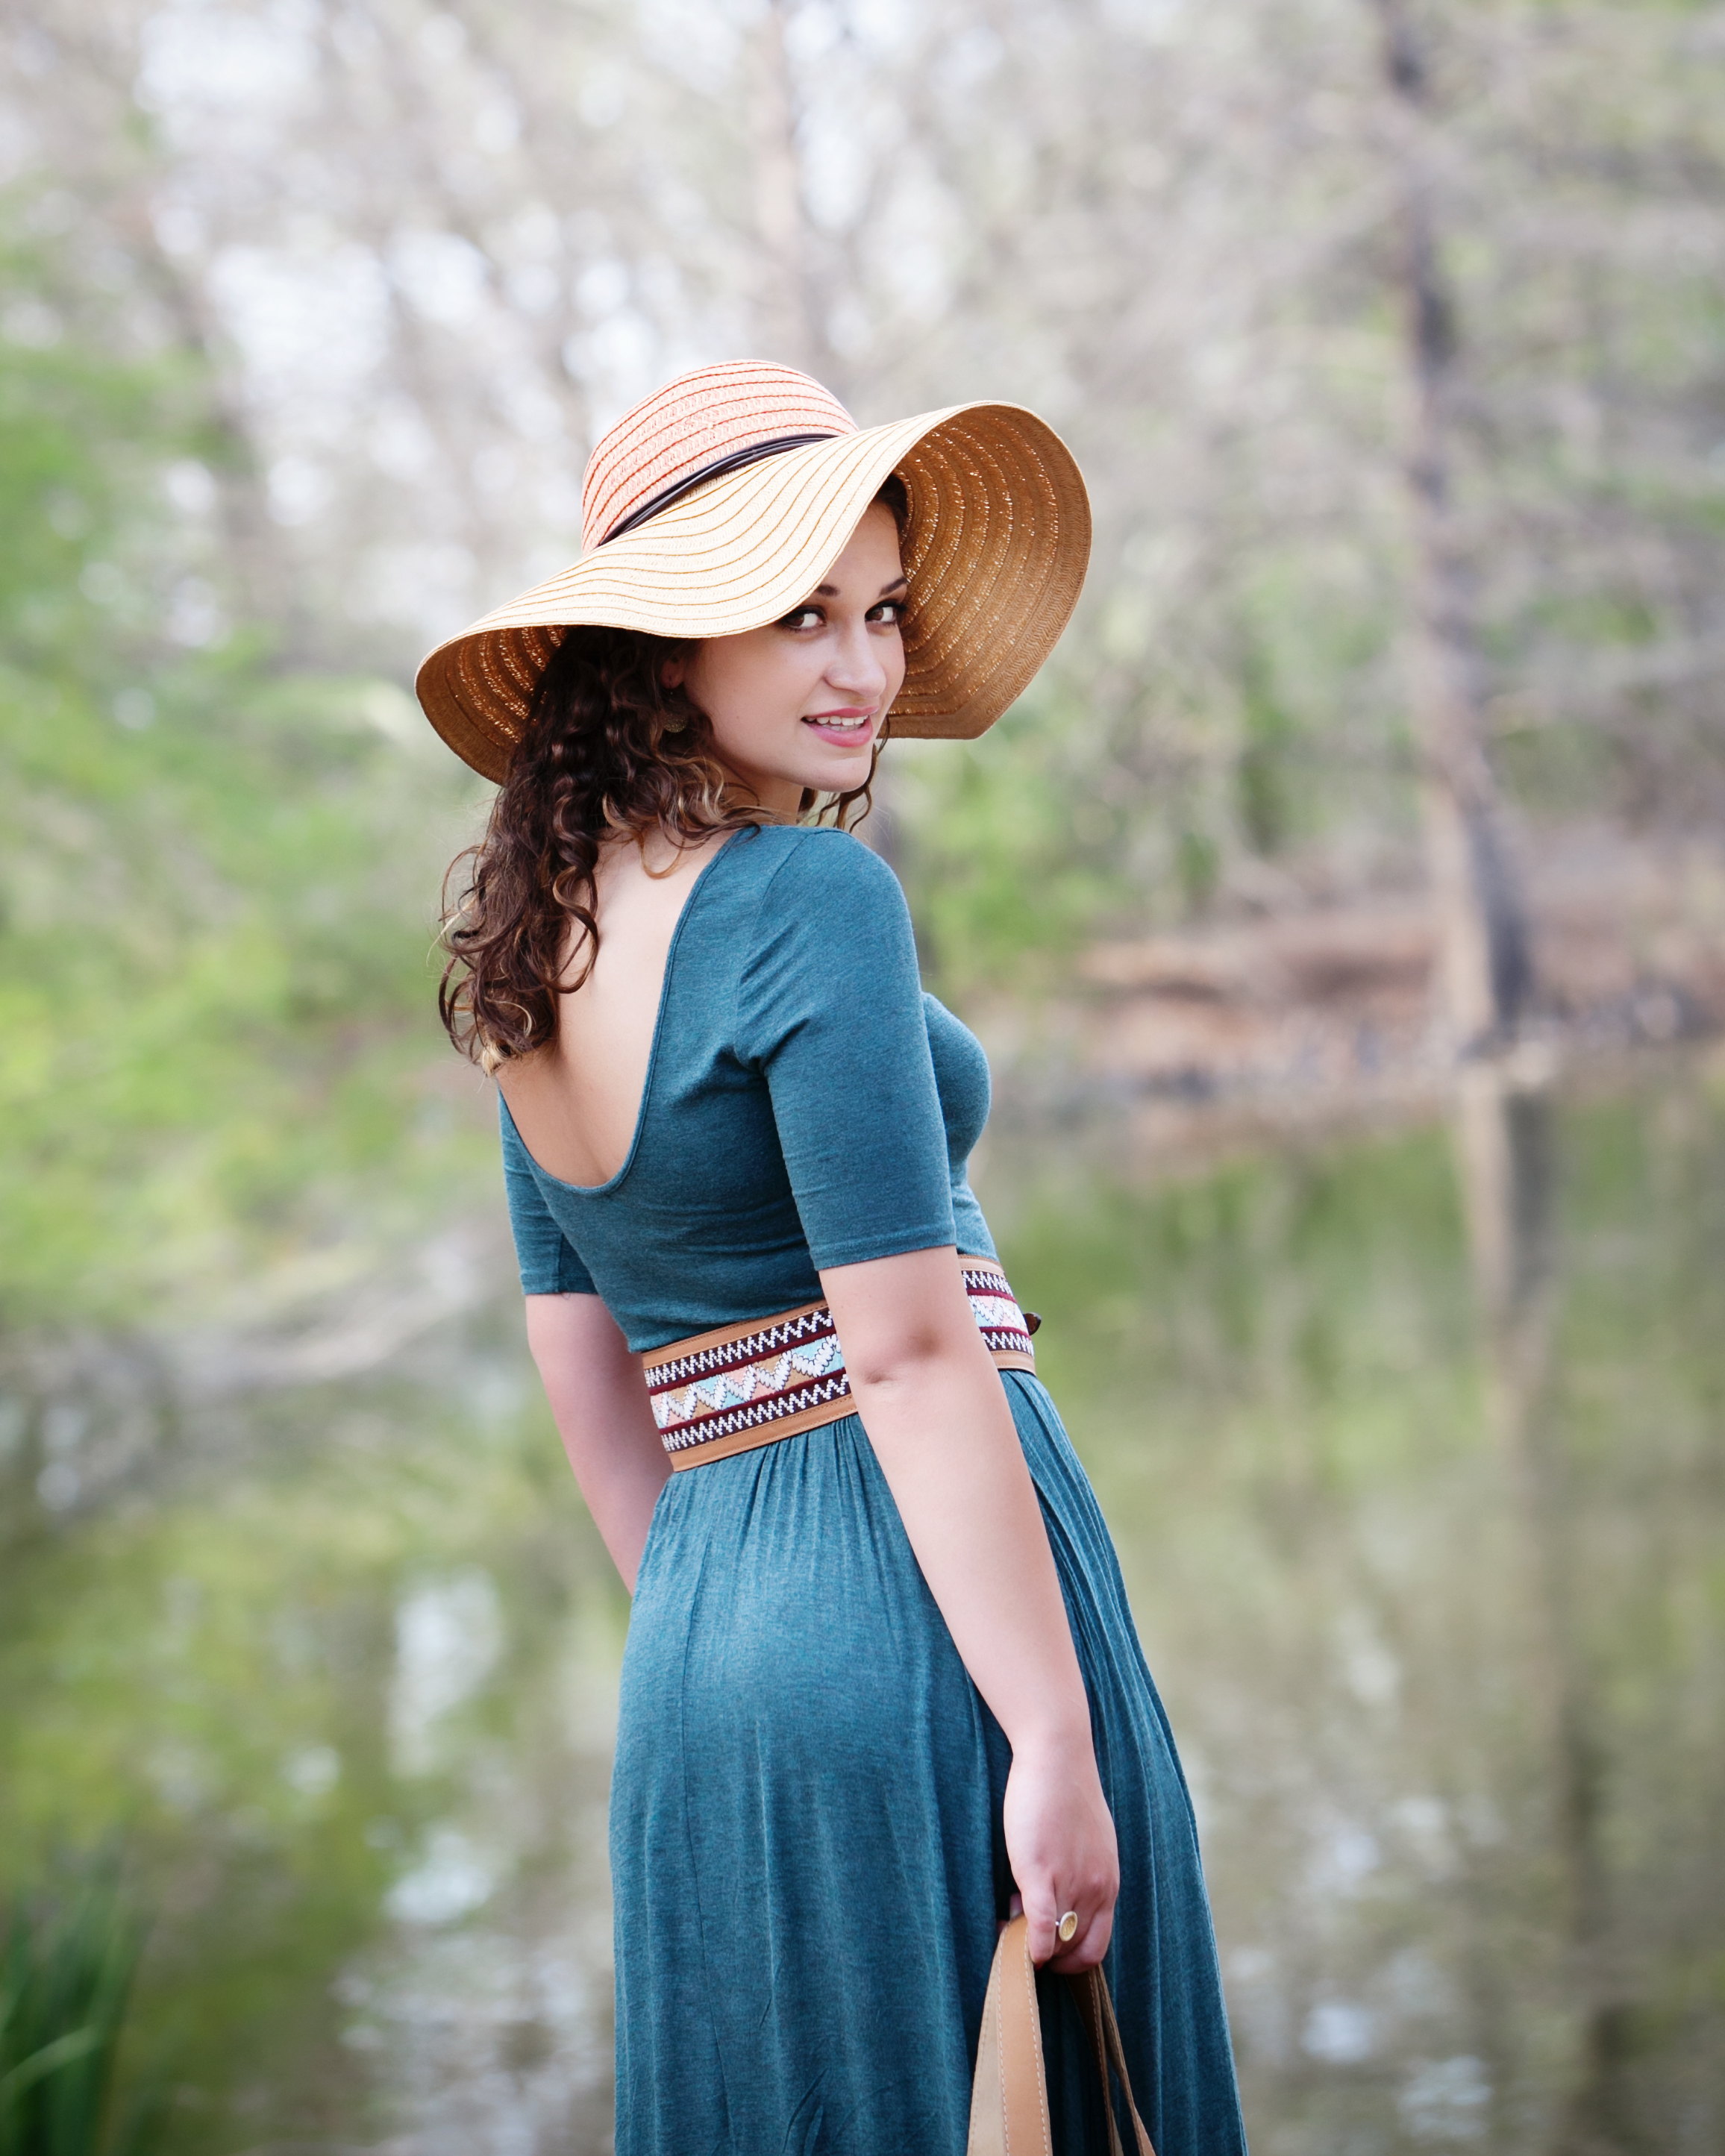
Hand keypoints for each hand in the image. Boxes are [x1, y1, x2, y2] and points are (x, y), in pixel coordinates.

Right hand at [1001, 1732, 1118, 1972]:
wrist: (1057, 1756)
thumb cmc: (1067, 1793)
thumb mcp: (1089, 1842)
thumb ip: (1080, 1874)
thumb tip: (1056, 1901)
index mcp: (1109, 1884)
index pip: (1096, 1946)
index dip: (1070, 1958)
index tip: (1047, 1946)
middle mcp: (1096, 1890)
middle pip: (1075, 1949)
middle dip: (1049, 1953)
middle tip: (1024, 1932)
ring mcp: (1070, 1883)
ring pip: (1055, 1941)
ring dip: (1031, 1942)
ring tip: (1010, 1918)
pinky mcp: (1040, 1873)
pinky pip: (1040, 1927)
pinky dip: (1030, 1946)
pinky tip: (1009, 1938)